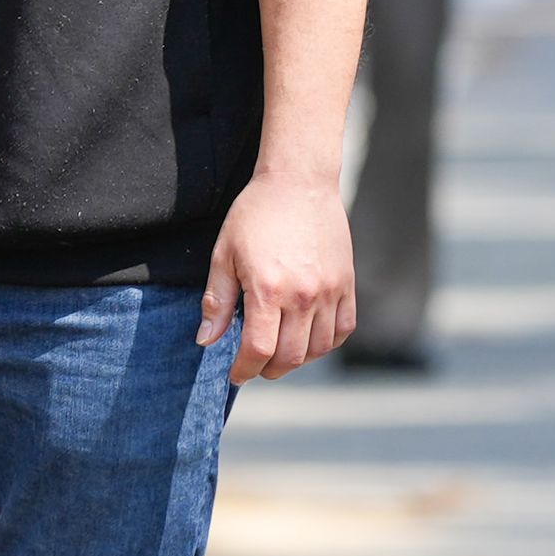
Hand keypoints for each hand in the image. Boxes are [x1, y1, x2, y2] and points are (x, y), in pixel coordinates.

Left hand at [201, 171, 357, 382]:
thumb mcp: (224, 255)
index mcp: (268, 289)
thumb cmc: (255, 215)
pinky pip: (343, 328)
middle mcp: (303, 295)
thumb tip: (207, 340)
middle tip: (255, 366)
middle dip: (269, 370)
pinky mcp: (347, 283)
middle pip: (291, 357)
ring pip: (319, 348)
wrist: (298, 182)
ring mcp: (330, 291)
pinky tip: (309, 338)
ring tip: (280, 353)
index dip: (245, 369)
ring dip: (298, 359)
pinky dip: (327, 342)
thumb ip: (218, 301)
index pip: (259, 350)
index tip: (236, 373)